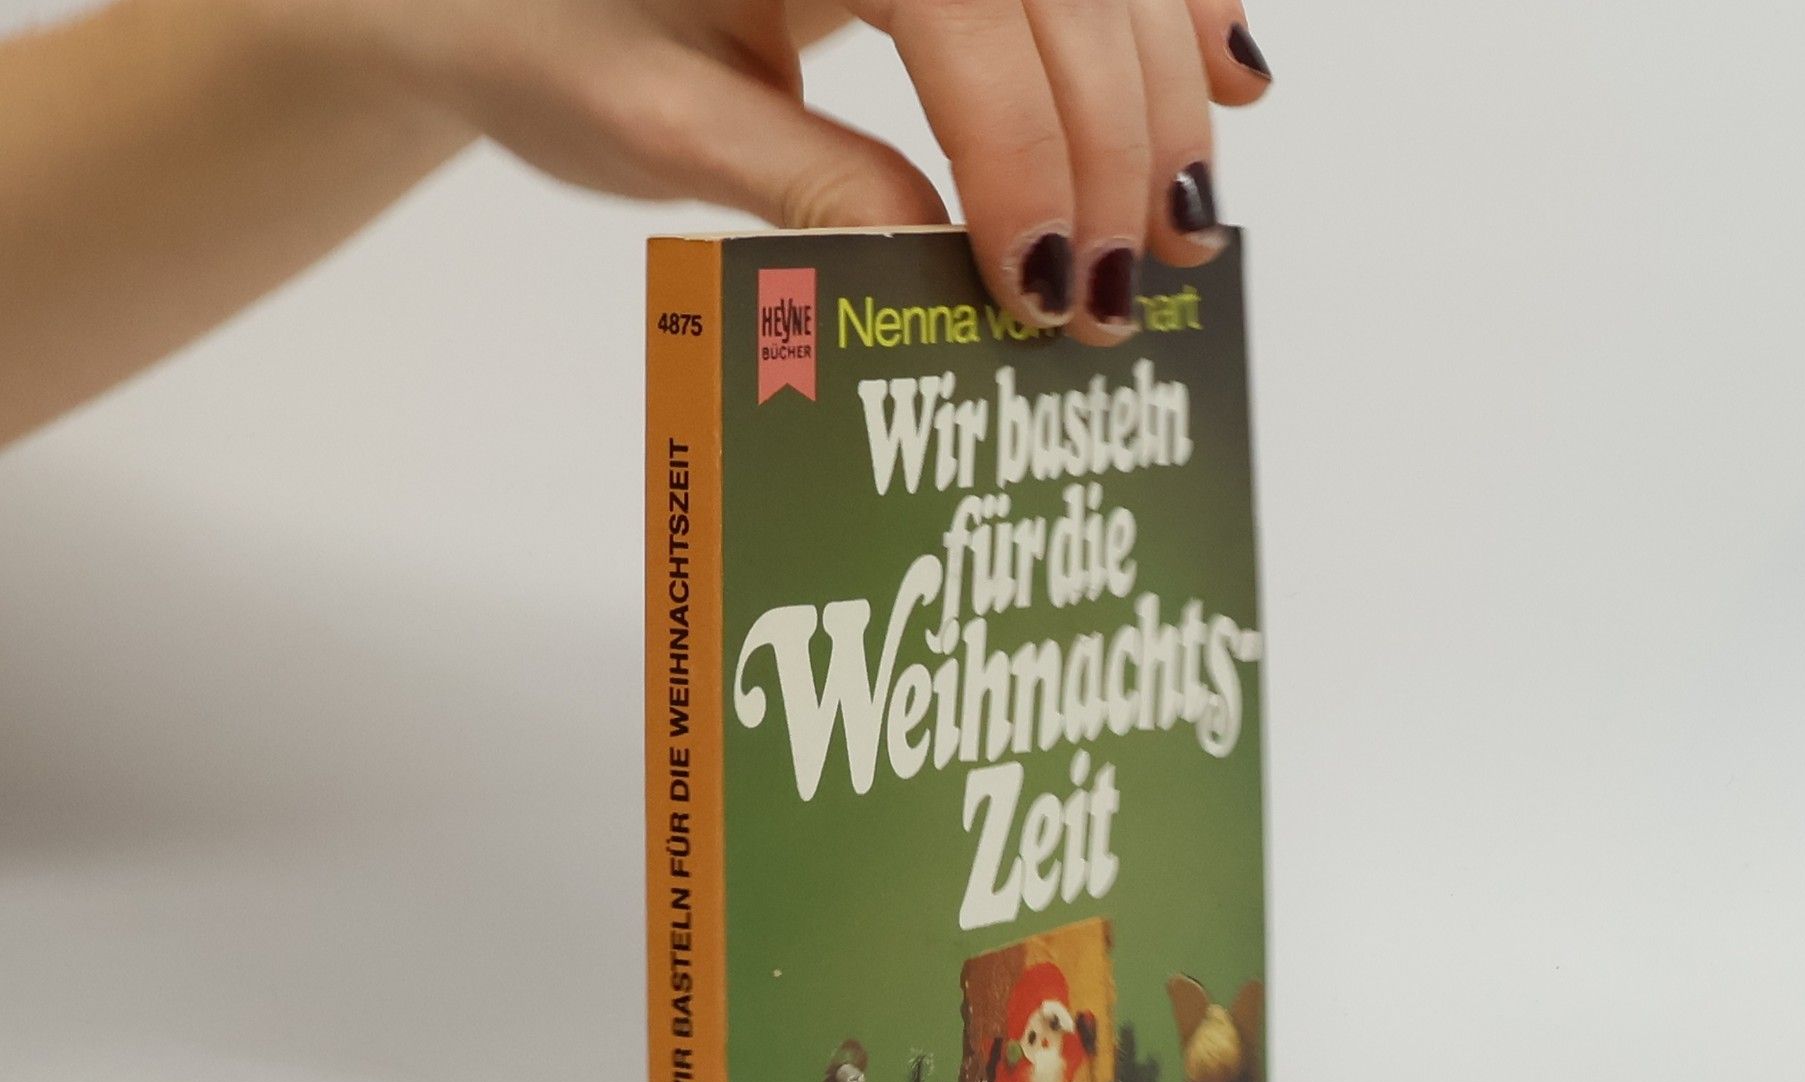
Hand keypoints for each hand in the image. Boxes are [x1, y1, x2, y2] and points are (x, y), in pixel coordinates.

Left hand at [256, 0, 1272, 339]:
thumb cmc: (544, 28)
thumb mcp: (655, 120)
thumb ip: (802, 181)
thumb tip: (943, 261)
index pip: (968, 9)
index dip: (1025, 152)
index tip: (1043, 289)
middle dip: (1113, 148)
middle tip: (1121, 298)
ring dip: (1163, 98)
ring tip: (1184, 230)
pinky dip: (1172, 18)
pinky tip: (1228, 81)